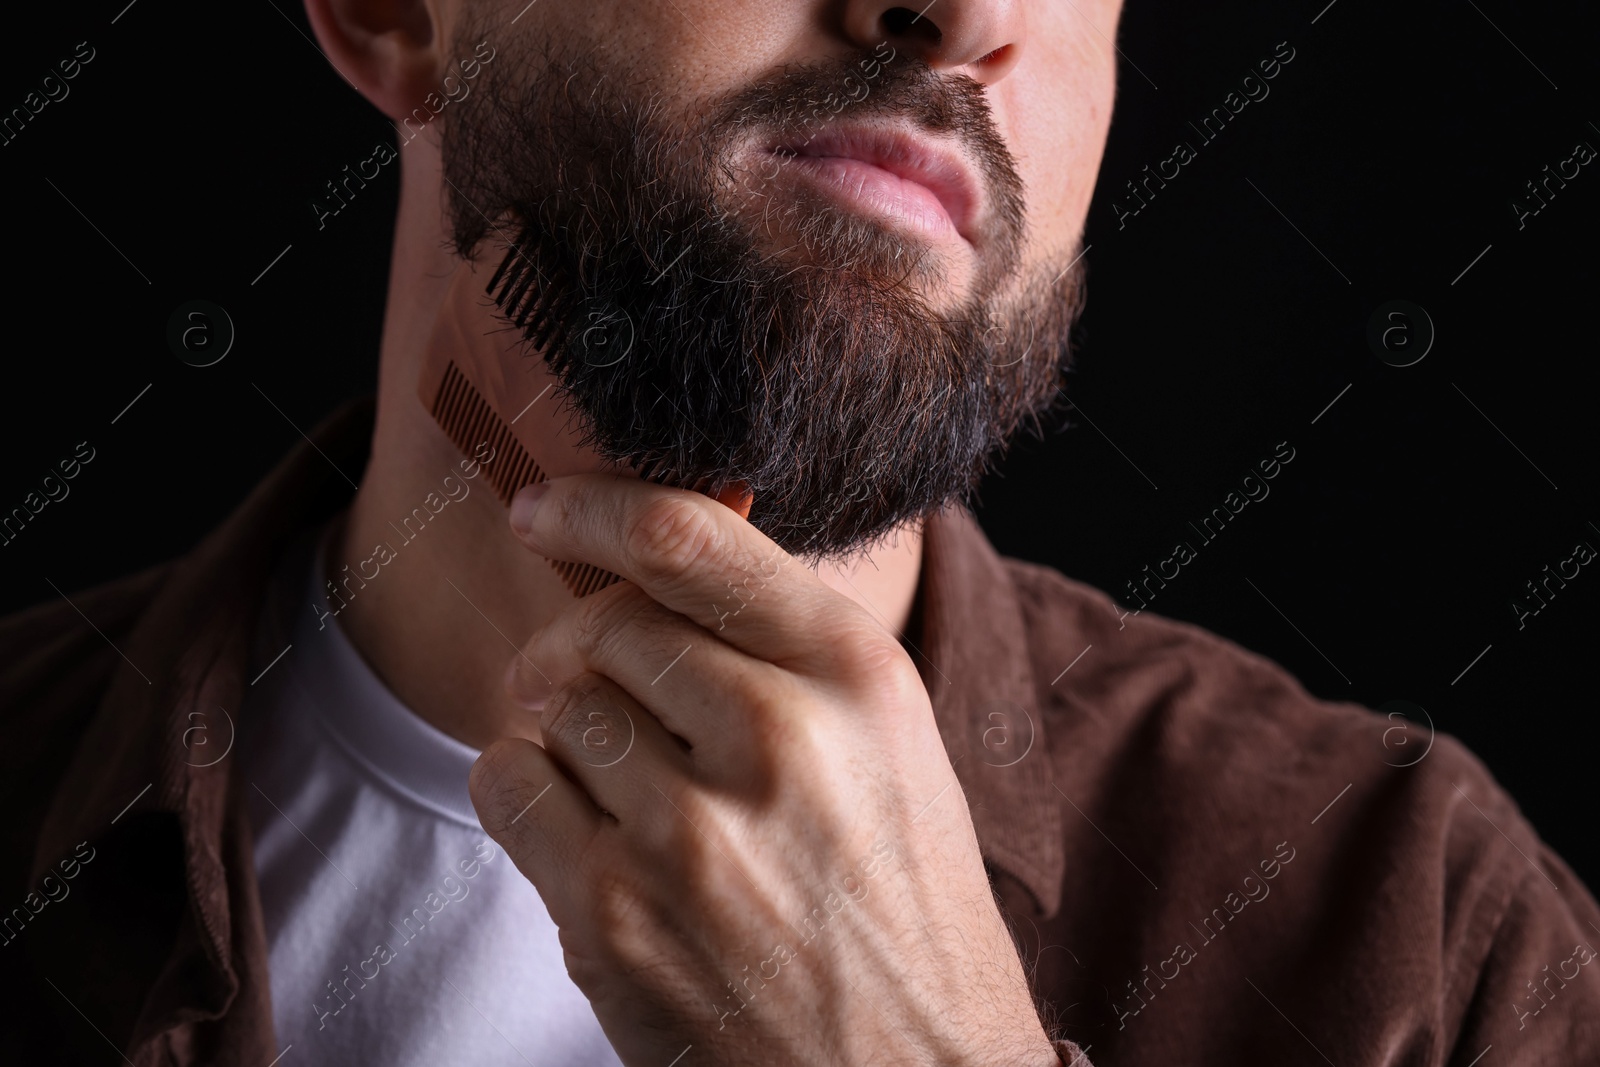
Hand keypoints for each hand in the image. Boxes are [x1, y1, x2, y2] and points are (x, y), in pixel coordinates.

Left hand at [468, 473, 1059, 1066]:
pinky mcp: (615, 918)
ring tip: (625, 790)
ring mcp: (689, 833)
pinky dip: (525, 793)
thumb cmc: (902, 906)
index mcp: (857, 675)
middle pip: (605, 625)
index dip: (593, 506)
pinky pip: (507, 785)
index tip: (544, 509)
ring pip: (551, 706)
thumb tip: (643, 555)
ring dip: (564, 734)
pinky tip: (588, 834)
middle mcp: (776, 737)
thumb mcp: (886, 745)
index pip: (688, 539)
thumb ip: (780, 644)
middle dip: (584, 650)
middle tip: (596, 692)